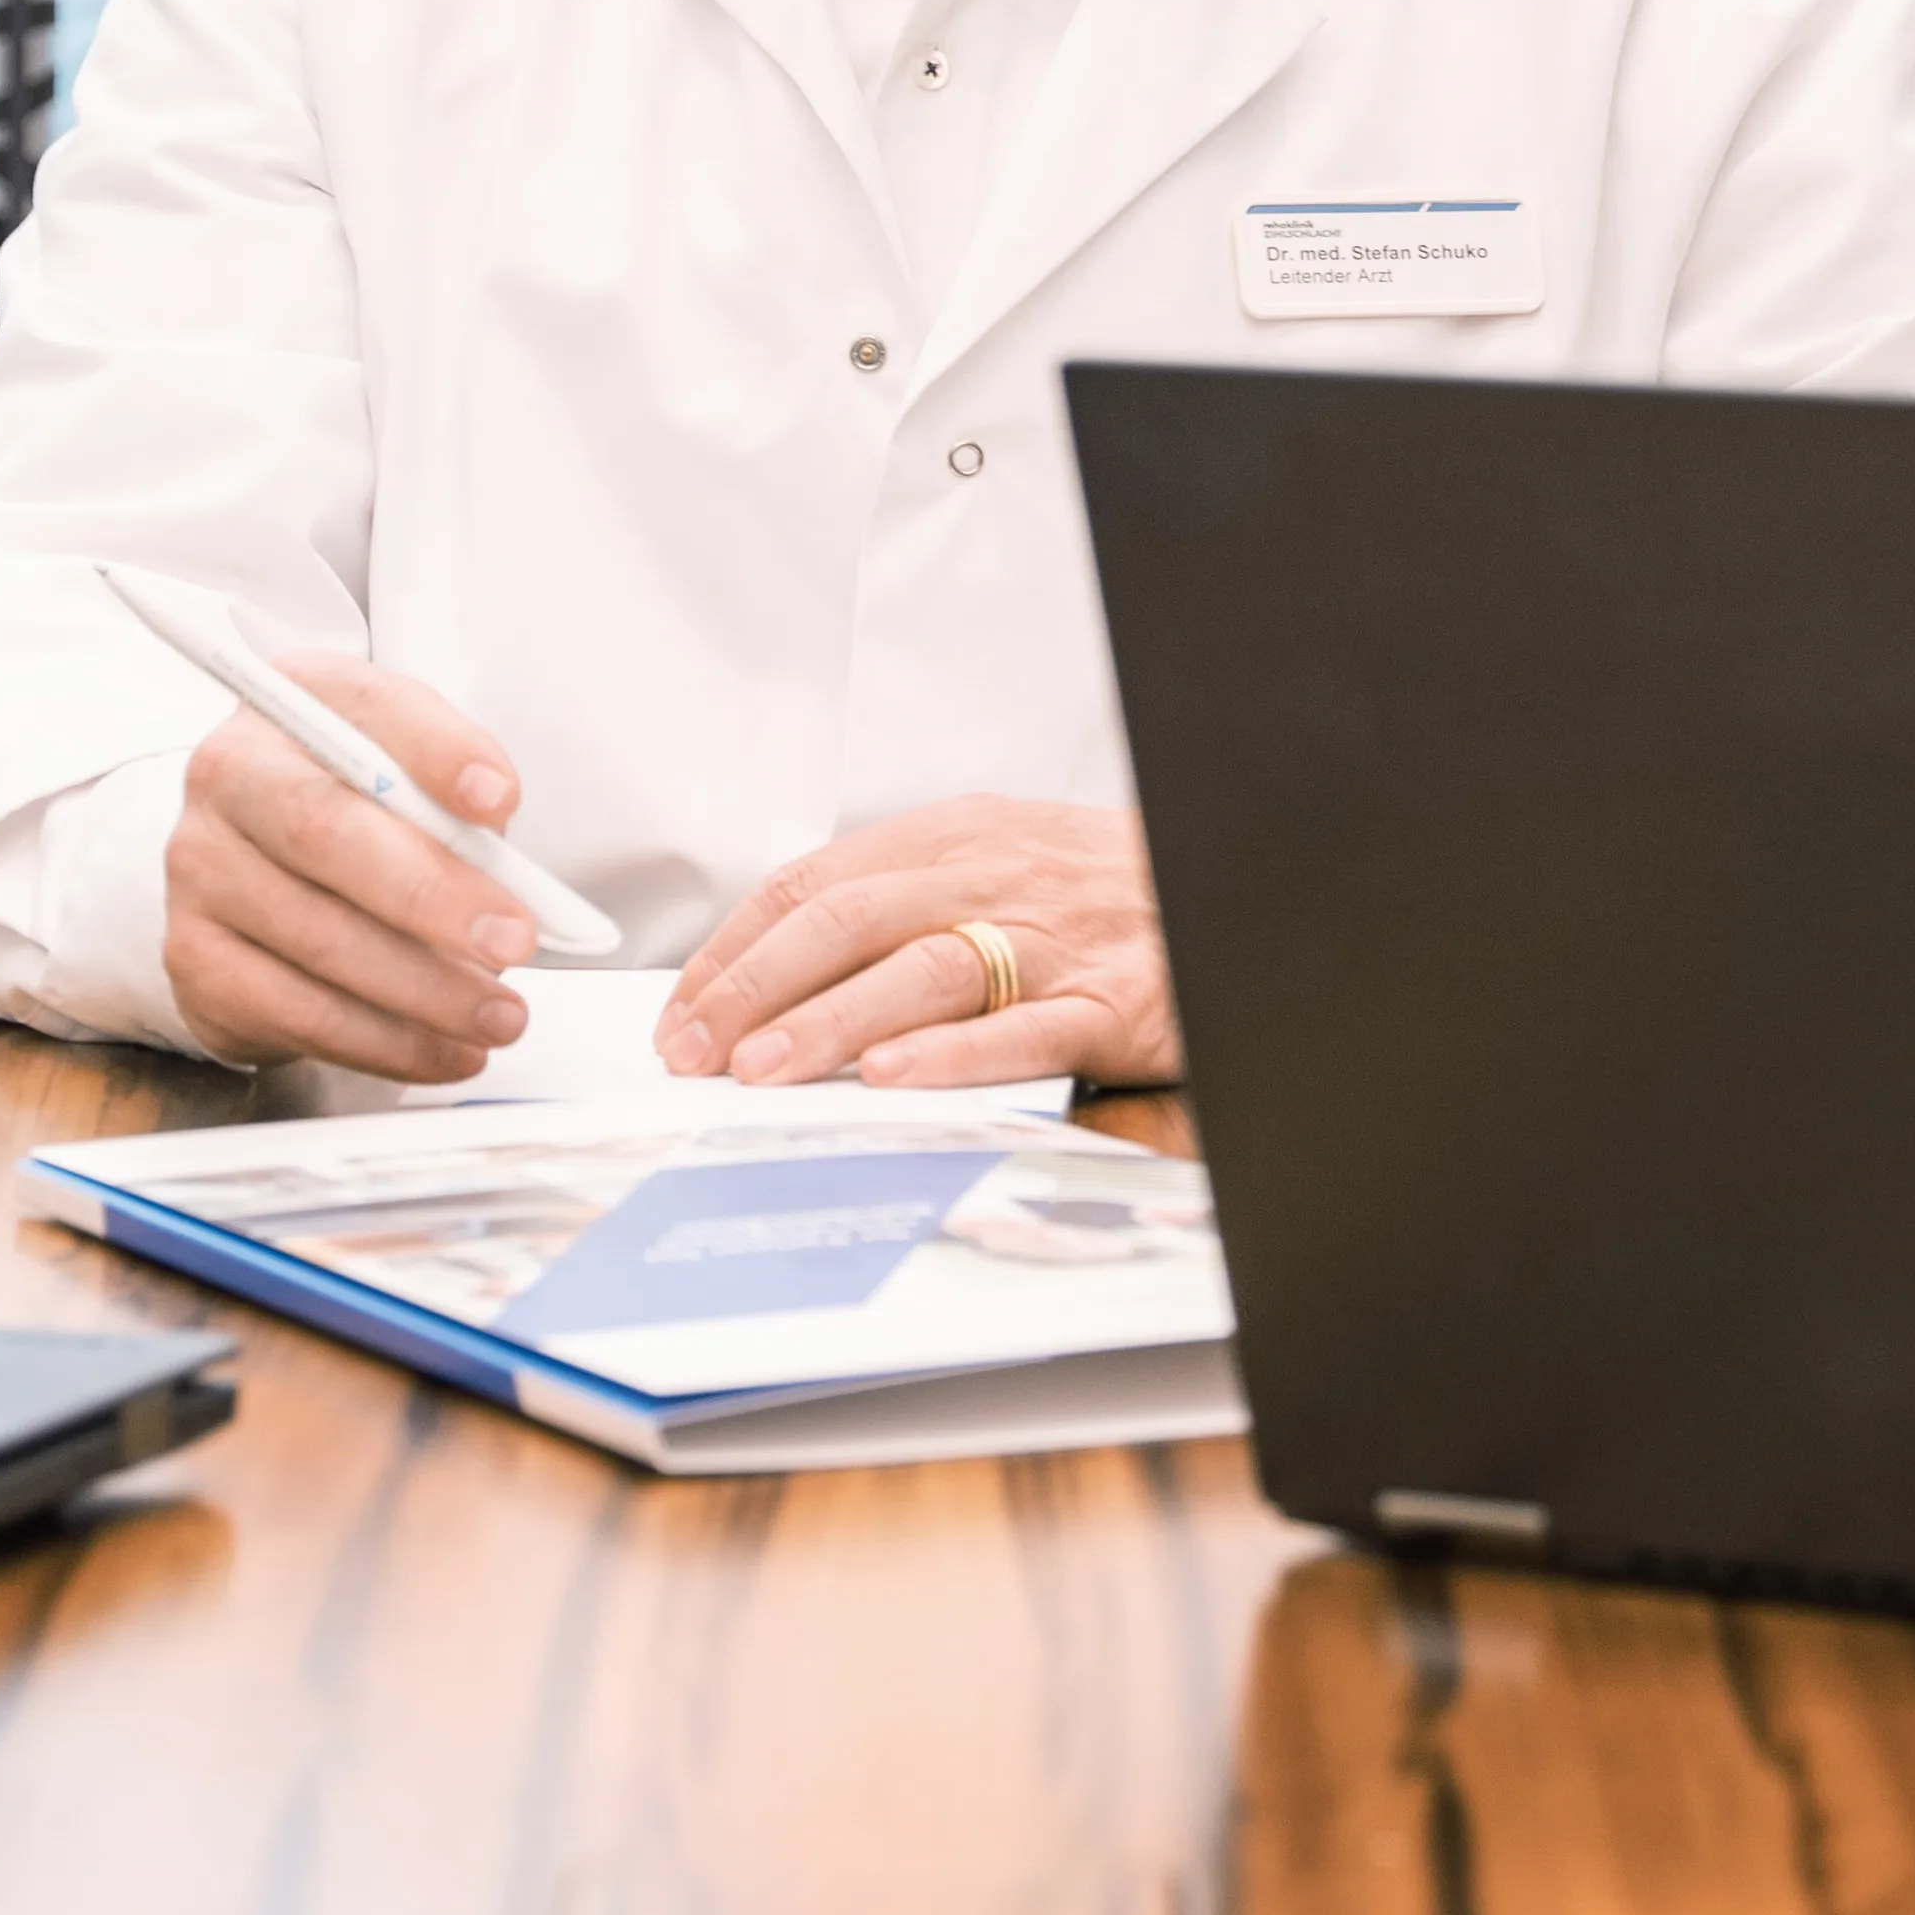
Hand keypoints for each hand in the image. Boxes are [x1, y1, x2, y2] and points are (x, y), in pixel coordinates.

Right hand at [160, 655, 538, 1083]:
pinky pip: (296, 1011)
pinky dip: (385, 1041)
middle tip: (513, 941)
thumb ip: (457, 801)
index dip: (438, 752)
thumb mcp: (412, 778)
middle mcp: (230, 773)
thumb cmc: (361, 814)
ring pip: (317, 938)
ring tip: (500, 1016)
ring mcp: (200, 868)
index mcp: (296, 700)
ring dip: (424, 990)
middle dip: (431, 893)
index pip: (370, 709)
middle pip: (325, 829)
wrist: (258, 871)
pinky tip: (445, 1051)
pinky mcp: (195, 957)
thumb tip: (508, 862)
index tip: (500, 800)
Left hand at [655, 797, 1173, 1091]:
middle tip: (694, 1050)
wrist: (1230, 886)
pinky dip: (951, 1055)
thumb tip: (778, 964)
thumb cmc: (1101, 891)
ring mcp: (1050, 941)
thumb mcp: (995, 860)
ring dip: (830, 1021)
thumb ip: (902, 898)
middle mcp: (993, 878)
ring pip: (922, 970)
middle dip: (755, 988)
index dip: (737, 948)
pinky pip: (1019, 1029)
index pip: (815, 882)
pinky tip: (894, 1079)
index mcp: (955, 835)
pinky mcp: (1106, 1004)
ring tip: (763, 1069)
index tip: (684, 1010)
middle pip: (849, 920)